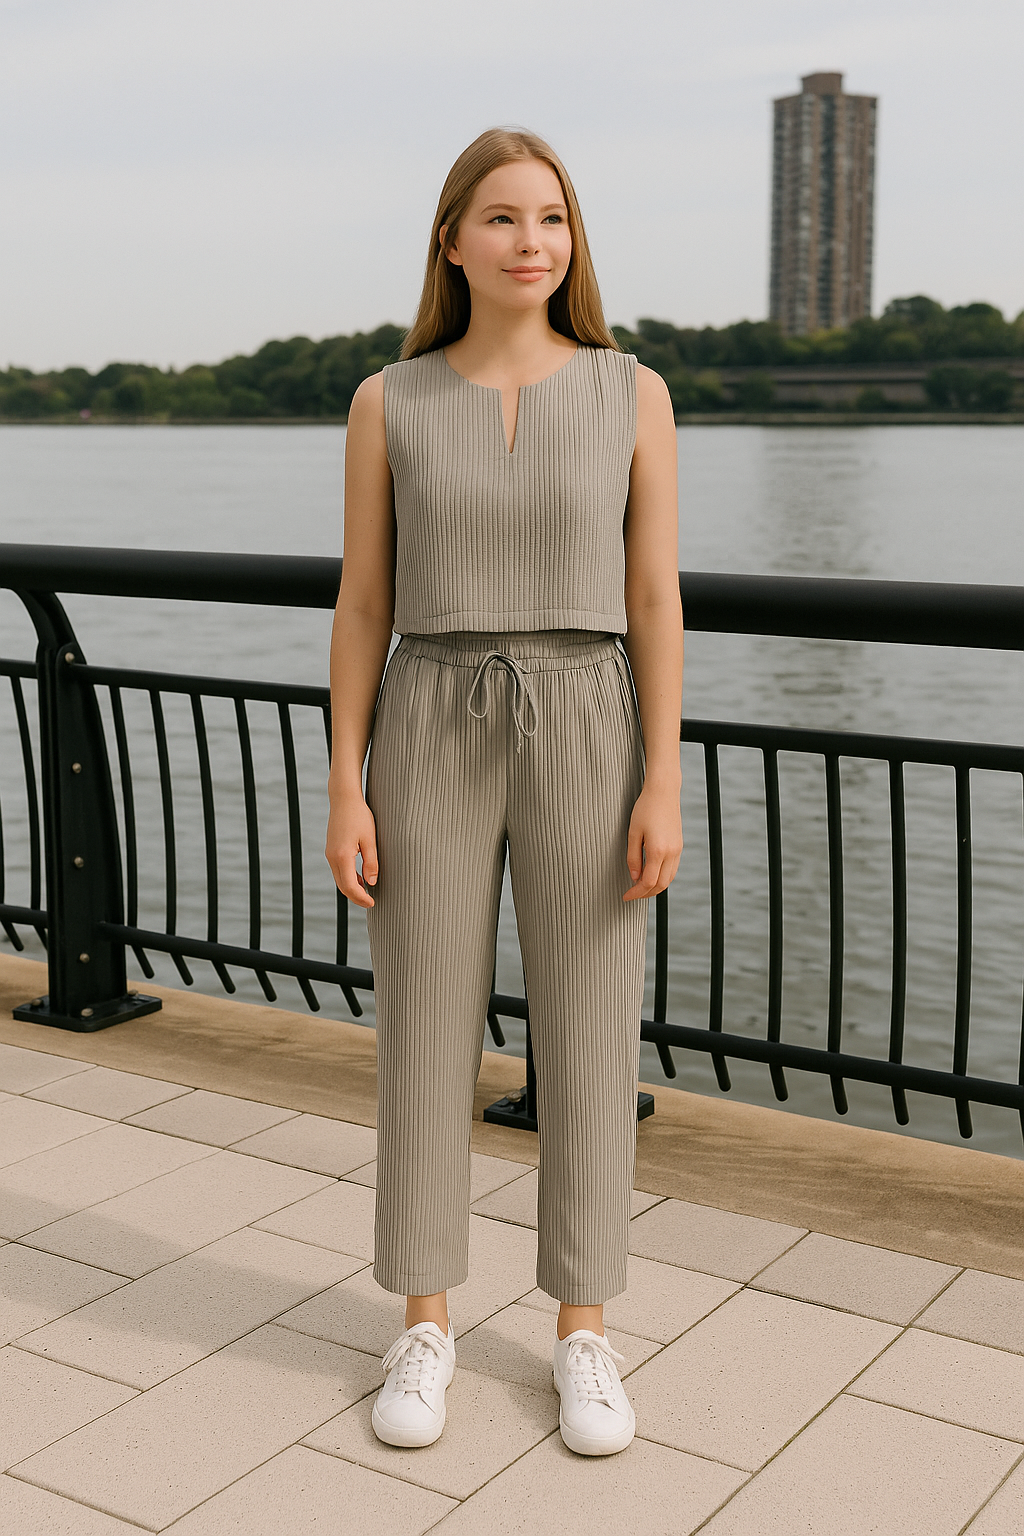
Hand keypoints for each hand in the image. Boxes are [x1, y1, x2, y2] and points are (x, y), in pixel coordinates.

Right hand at [325, 789, 378, 908]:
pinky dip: (348, 878)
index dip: (361, 898)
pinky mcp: (331, 850)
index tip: (372, 903)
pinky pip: (338, 870)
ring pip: (339, 879)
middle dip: (356, 897)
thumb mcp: (370, 839)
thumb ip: (371, 862)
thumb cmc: (359, 816)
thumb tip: (371, 883)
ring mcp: (329, 854)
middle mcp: (332, 857)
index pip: (350, 886)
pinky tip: (360, 878)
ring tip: (367, 893)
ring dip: (352, 888)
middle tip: (371, 902)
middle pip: (342, 886)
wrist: (344, 799)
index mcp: (342, 856)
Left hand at [623, 784, 682, 901]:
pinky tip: (651, 875)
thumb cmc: (645, 808)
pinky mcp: (679, 846)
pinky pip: (673, 869)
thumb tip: (634, 877)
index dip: (636, 893)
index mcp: (658, 850)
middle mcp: (671, 853)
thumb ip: (633, 857)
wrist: (663, 791)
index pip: (648, 882)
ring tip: (640, 888)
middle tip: (631, 895)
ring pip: (669, 879)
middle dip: (646, 894)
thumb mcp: (633, 832)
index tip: (625, 896)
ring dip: (655, 887)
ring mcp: (678, 850)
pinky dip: (662, 877)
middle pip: (661, 884)